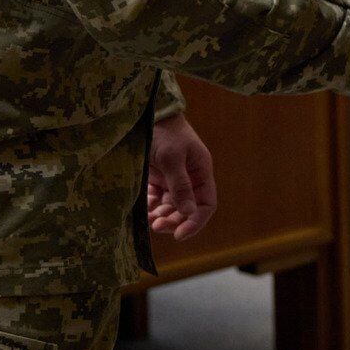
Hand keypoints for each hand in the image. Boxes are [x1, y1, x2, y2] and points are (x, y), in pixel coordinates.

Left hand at [146, 114, 218, 240]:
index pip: (206, 204)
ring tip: (148, 219)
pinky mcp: (158, 178)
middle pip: (187, 209)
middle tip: (156, 225)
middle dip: (173, 220)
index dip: (195, 221)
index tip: (179, 234)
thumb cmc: (164, 133)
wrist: (148, 115)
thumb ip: (180, 185)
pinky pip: (157, 200)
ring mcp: (173, 179)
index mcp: (201, 172)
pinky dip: (151, 206)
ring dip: (161, 215)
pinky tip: (144, 207)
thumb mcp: (172, 158)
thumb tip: (188, 212)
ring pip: (171, 207)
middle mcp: (190, 179)